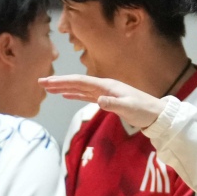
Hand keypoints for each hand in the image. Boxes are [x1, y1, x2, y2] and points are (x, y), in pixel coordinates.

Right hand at [40, 72, 162, 130]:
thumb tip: (98, 99)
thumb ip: (113, 103)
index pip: (80, 82)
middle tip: (41, 82)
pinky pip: (86, 95)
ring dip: (64, 88)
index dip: (63, 81)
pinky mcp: (106, 100)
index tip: (48, 82)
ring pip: (80, 88)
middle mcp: (104, 86)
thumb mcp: (129, 108)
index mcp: (107, 86)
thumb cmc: (143, 111)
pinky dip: (74, 94)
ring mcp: (104, 92)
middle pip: (77, 82)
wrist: (155, 114)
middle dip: (58, 82)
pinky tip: (66, 96)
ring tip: (48, 88)